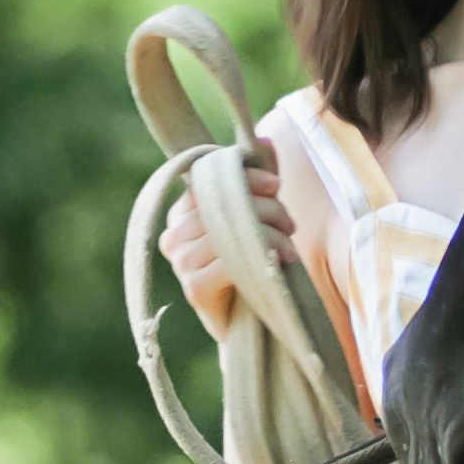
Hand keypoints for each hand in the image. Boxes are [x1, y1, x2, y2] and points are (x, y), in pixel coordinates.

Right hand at [158, 140, 298, 343]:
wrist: (254, 323)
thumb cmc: (254, 266)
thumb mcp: (256, 217)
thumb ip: (257, 181)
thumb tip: (264, 141)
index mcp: (180, 214)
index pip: (208, 178)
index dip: (246, 175)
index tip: (277, 184)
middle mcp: (173, 237)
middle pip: (221, 201)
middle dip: (266, 207)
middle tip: (291, 223)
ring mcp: (180, 264)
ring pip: (230, 228)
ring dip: (270, 232)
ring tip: (289, 245)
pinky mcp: (194, 288)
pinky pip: (231, 258)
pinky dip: (263, 256)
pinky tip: (280, 263)